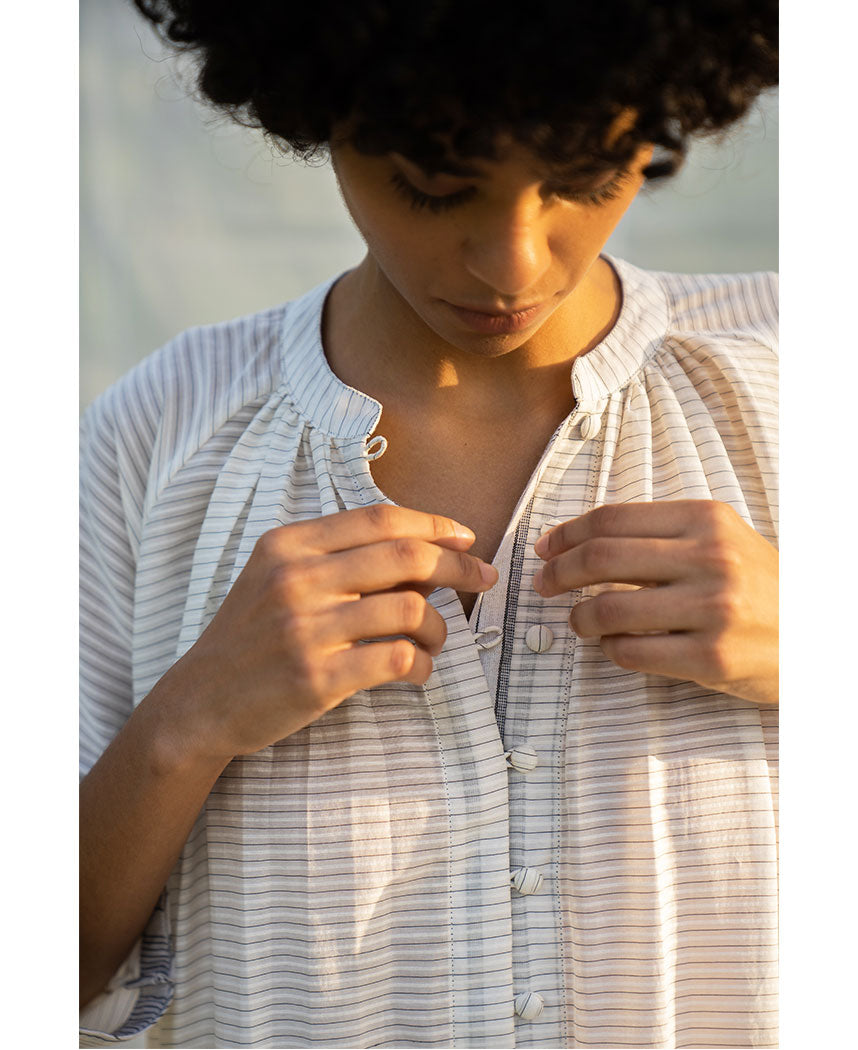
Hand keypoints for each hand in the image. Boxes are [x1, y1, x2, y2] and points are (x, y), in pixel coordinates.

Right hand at [155, 504, 498, 761]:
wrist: (199, 701)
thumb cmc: (249, 637)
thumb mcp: (275, 577)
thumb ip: (333, 557)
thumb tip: (417, 551)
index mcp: (289, 545)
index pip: (380, 520)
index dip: (434, 524)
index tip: (465, 539)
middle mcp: (297, 579)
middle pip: (405, 557)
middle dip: (458, 566)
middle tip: (484, 579)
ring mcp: (307, 628)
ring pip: (410, 610)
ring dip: (441, 627)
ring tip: (436, 641)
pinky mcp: (318, 676)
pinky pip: (398, 658)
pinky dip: (423, 665)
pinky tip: (419, 671)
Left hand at [532, 500, 777, 704]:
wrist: (818, 636)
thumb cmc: (758, 587)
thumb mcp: (720, 540)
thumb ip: (661, 536)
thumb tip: (578, 541)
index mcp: (706, 519)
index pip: (613, 518)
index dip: (567, 534)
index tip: (546, 549)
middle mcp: (710, 557)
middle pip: (602, 556)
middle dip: (559, 572)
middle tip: (543, 584)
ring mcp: (713, 608)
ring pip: (609, 608)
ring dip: (580, 618)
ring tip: (578, 621)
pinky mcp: (712, 656)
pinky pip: (632, 652)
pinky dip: (610, 649)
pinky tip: (614, 646)